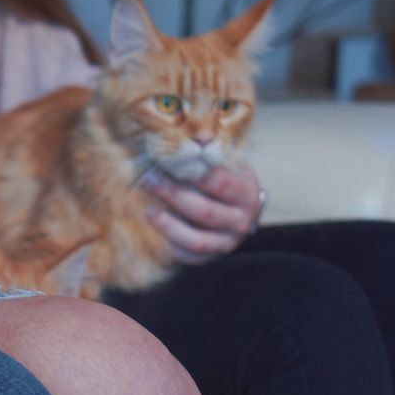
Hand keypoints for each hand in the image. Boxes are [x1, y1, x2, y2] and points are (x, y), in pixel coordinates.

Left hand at [141, 163, 265, 264]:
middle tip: (148, 180)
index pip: (221, 184)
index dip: (194, 174)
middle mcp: (242, 220)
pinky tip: (156, 234)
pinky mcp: (214, 256)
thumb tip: (190, 137)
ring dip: (169, 226)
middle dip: (173, 196)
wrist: (242, 208)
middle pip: (205, 212)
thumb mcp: (226, 163)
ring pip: (197, 240)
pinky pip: (192, 257)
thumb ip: (210, 154)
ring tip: (148, 211)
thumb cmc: (228, 179)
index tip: (168, 161)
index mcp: (246, 193)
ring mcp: (229, 242)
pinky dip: (173, 247)